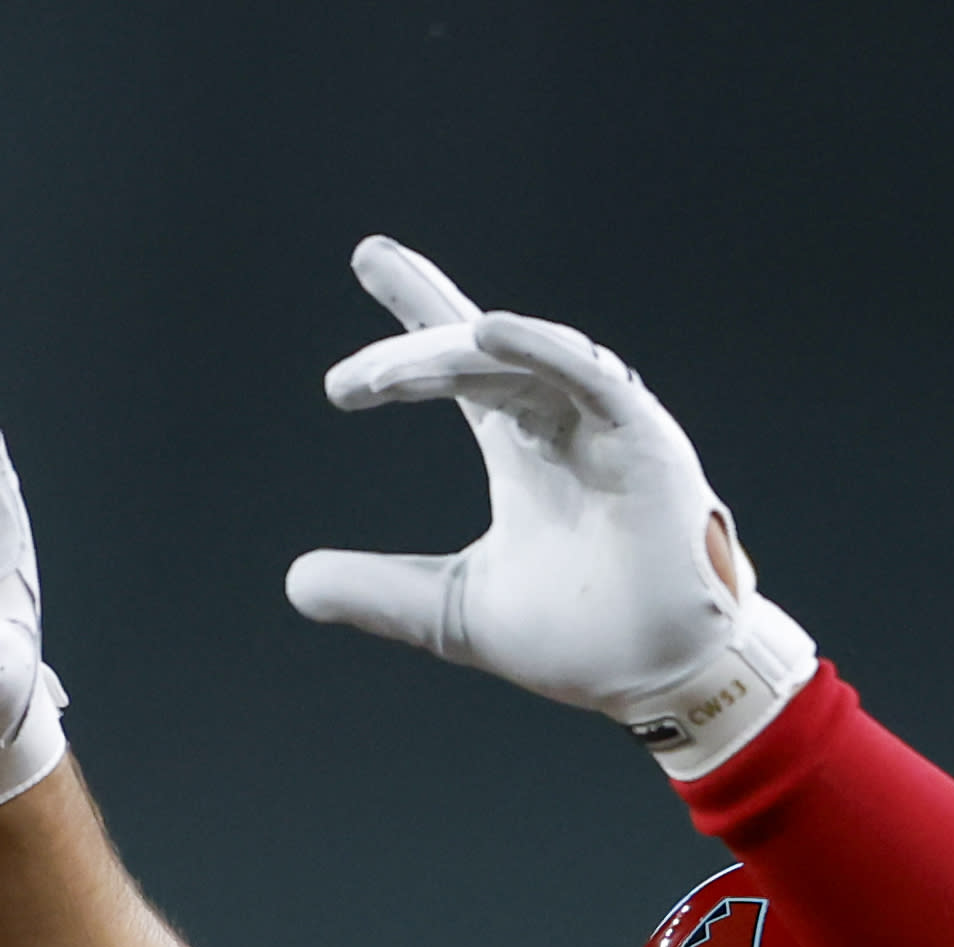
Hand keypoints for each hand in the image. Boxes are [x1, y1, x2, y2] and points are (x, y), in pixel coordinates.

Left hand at [283, 237, 814, 778]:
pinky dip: (540, 348)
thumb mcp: (451, 612)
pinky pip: (591, 375)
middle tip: (348, 384)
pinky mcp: (645, 438)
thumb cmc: (580, 638)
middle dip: (410, 351)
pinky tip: (487, 330)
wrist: (659, 680)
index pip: (461, 361)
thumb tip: (294, 582)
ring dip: (451, 359)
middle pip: (477, 352)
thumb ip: (378, 592)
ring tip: (387, 376)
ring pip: (519, 360)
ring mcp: (606, 421)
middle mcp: (560, 417)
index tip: (370, 260)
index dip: (417, 307)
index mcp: (520, 442)